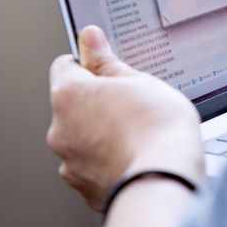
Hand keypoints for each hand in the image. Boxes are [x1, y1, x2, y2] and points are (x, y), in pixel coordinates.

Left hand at [47, 26, 203, 210]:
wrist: (166, 179)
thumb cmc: (157, 128)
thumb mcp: (138, 80)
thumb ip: (107, 61)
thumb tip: (89, 38)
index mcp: (69, 95)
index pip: (66, 66)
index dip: (90, 64)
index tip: (108, 68)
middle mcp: (60, 130)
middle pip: (74, 105)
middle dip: (98, 103)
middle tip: (133, 104)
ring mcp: (70, 163)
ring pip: (83, 137)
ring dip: (102, 133)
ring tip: (137, 134)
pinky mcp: (85, 189)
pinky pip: (92, 166)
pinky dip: (108, 161)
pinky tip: (133, 156)